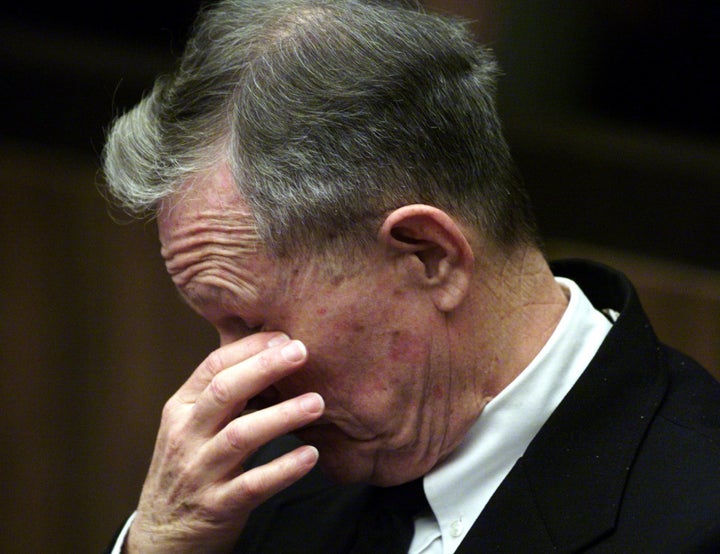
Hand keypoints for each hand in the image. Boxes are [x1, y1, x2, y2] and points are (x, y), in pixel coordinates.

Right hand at [125, 332, 323, 552]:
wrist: (163, 537)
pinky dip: (283, 469)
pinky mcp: (217, 506)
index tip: (285, 337)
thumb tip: (269, 350)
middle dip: (264, 368)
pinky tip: (310, 455)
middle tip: (302, 352)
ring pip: (240, 436)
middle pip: (224, 392)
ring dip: (281, 416)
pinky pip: (253, 485)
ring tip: (317, 403)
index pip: (213, 367)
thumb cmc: (191, 467)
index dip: (250, 348)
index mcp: (181, 408)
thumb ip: (225, 393)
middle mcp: (186, 436)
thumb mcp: (194, 425)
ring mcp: (199, 472)